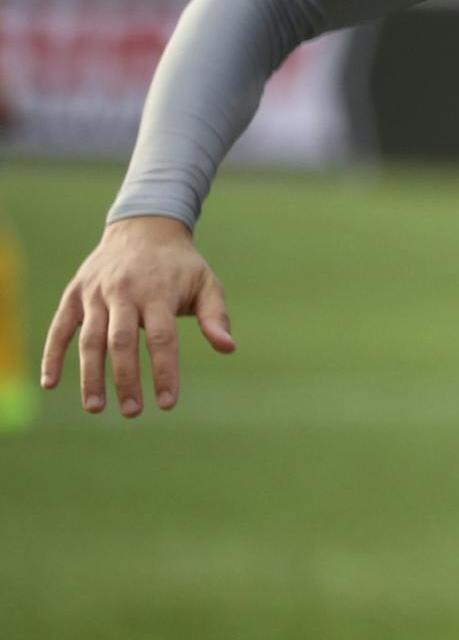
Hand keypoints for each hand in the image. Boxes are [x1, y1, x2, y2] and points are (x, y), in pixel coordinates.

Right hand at [42, 215, 234, 415]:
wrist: (144, 227)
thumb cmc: (180, 264)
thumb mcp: (206, 283)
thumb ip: (215, 316)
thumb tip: (228, 348)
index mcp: (159, 293)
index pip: (162, 338)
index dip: (164, 372)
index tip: (168, 403)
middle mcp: (124, 293)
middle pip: (122, 341)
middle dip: (126, 379)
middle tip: (132, 412)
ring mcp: (95, 293)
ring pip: (89, 339)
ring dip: (90, 375)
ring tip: (96, 408)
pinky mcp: (74, 294)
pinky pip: (59, 327)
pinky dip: (52, 355)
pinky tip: (50, 383)